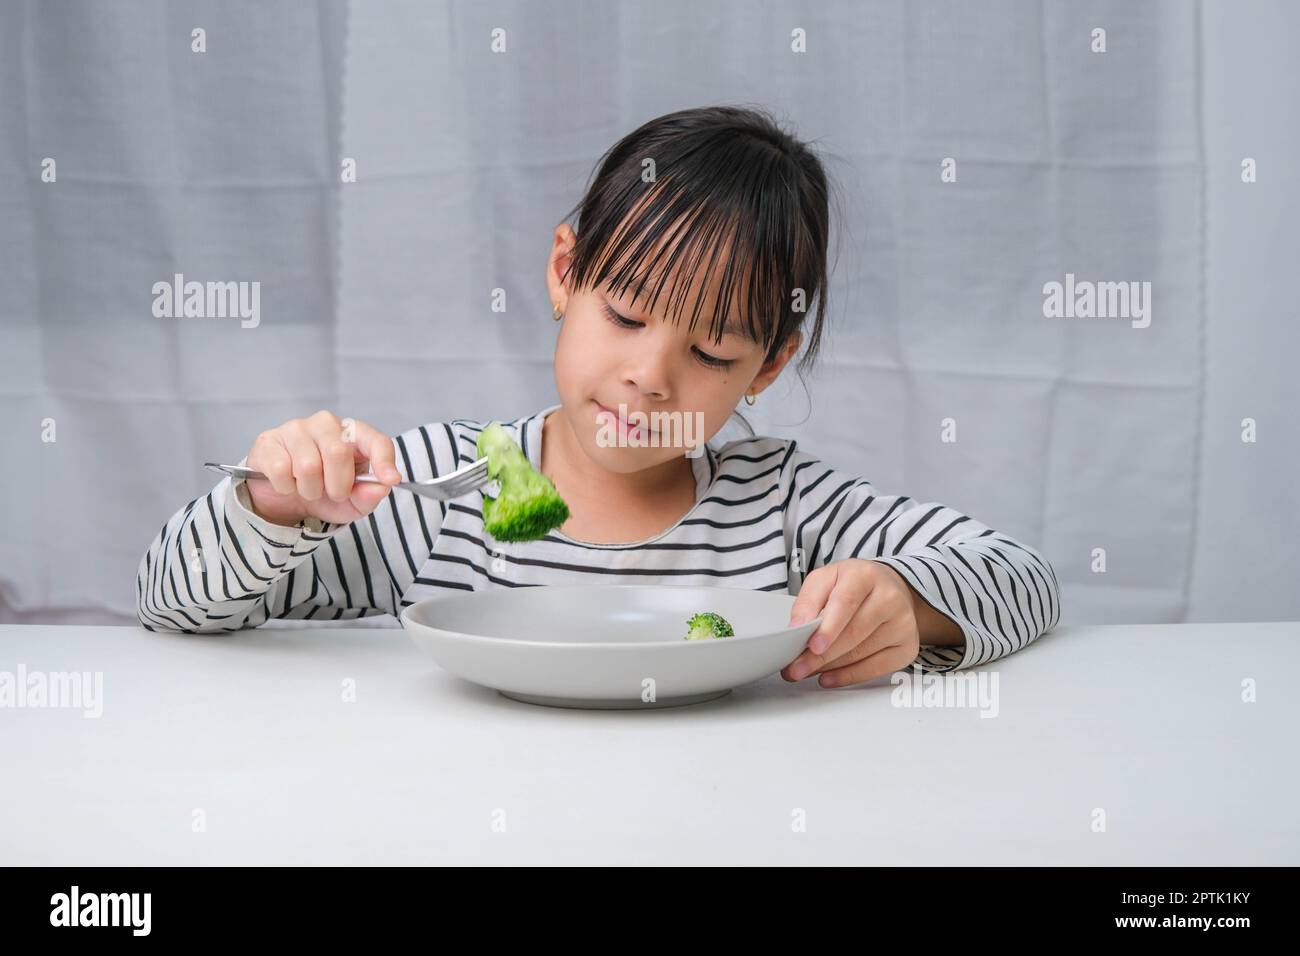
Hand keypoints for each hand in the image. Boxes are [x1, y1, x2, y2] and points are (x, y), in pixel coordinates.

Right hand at [244, 410, 400, 526]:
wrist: (284, 499)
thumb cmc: (325, 493)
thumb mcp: (352, 503)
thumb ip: (369, 496)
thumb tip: (380, 487)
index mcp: (353, 434)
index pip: (375, 439)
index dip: (384, 460)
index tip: (390, 479)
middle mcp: (325, 424)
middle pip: (338, 452)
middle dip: (337, 486)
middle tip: (332, 494)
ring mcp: (295, 428)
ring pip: (308, 465)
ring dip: (310, 490)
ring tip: (308, 490)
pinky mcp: (268, 440)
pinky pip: (281, 469)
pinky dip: (286, 487)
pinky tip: (287, 484)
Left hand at [780, 559, 920, 687]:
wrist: (890, 589)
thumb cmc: (853, 586)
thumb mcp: (825, 580)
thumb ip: (808, 601)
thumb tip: (797, 627)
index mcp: (865, 575)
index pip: (846, 602)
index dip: (828, 627)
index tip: (812, 646)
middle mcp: (889, 598)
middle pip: (853, 633)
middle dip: (820, 655)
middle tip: (795, 668)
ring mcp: (902, 624)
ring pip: (862, 653)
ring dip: (829, 667)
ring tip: (806, 670)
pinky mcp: (907, 647)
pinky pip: (876, 669)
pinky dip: (848, 676)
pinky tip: (828, 678)